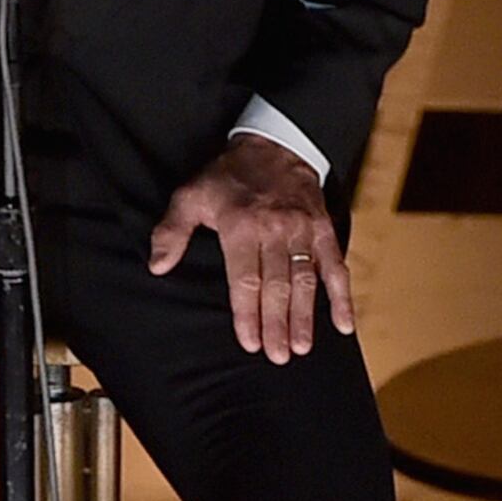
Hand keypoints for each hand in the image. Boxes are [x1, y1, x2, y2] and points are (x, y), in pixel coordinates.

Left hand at [149, 135, 351, 363]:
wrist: (274, 145)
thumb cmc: (228, 177)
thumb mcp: (191, 195)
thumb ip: (172, 231)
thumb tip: (157, 266)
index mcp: (241, 226)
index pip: (245, 279)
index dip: (247, 314)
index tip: (249, 342)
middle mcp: (275, 230)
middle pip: (276, 286)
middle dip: (277, 324)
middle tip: (277, 356)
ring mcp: (303, 231)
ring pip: (305, 281)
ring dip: (305, 317)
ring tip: (301, 348)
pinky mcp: (323, 230)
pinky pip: (336, 266)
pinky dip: (342, 296)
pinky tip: (344, 325)